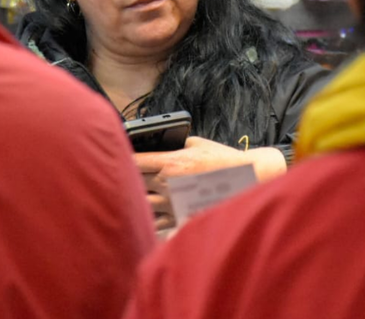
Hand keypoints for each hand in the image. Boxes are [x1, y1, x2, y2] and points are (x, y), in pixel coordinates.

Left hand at [135, 138, 287, 233]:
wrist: (245, 177)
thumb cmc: (222, 158)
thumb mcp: (196, 142)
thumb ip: (176, 143)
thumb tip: (163, 144)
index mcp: (170, 162)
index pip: (136, 161)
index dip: (124, 159)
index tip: (118, 158)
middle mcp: (168, 183)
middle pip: (135, 182)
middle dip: (128, 180)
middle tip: (123, 177)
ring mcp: (173, 202)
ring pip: (142, 204)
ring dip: (136, 200)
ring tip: (132, 197)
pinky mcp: (181, 216)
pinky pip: (156, 222)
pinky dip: (149, 218)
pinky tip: (145, 216)